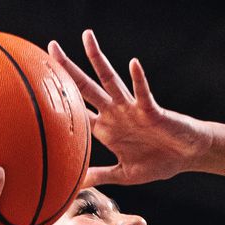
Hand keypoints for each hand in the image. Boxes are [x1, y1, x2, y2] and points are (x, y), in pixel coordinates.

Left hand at [48, 30, 210, 187]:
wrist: (186, 157)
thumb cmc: (157, 162)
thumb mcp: (123, 174)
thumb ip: (100, 176)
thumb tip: (75, 186)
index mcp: (105, 129)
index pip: (75, 112)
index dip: (58, 100)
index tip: (38, 87)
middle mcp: (114, 113)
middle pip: (86, 87)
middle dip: (68, 69)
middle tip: (50, 48)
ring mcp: (131, 109)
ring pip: (110, 80)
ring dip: (98, 60)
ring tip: (86, 38)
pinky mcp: (151, 110)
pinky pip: (143, 93)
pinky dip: (138, 80)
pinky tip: (133, 64)